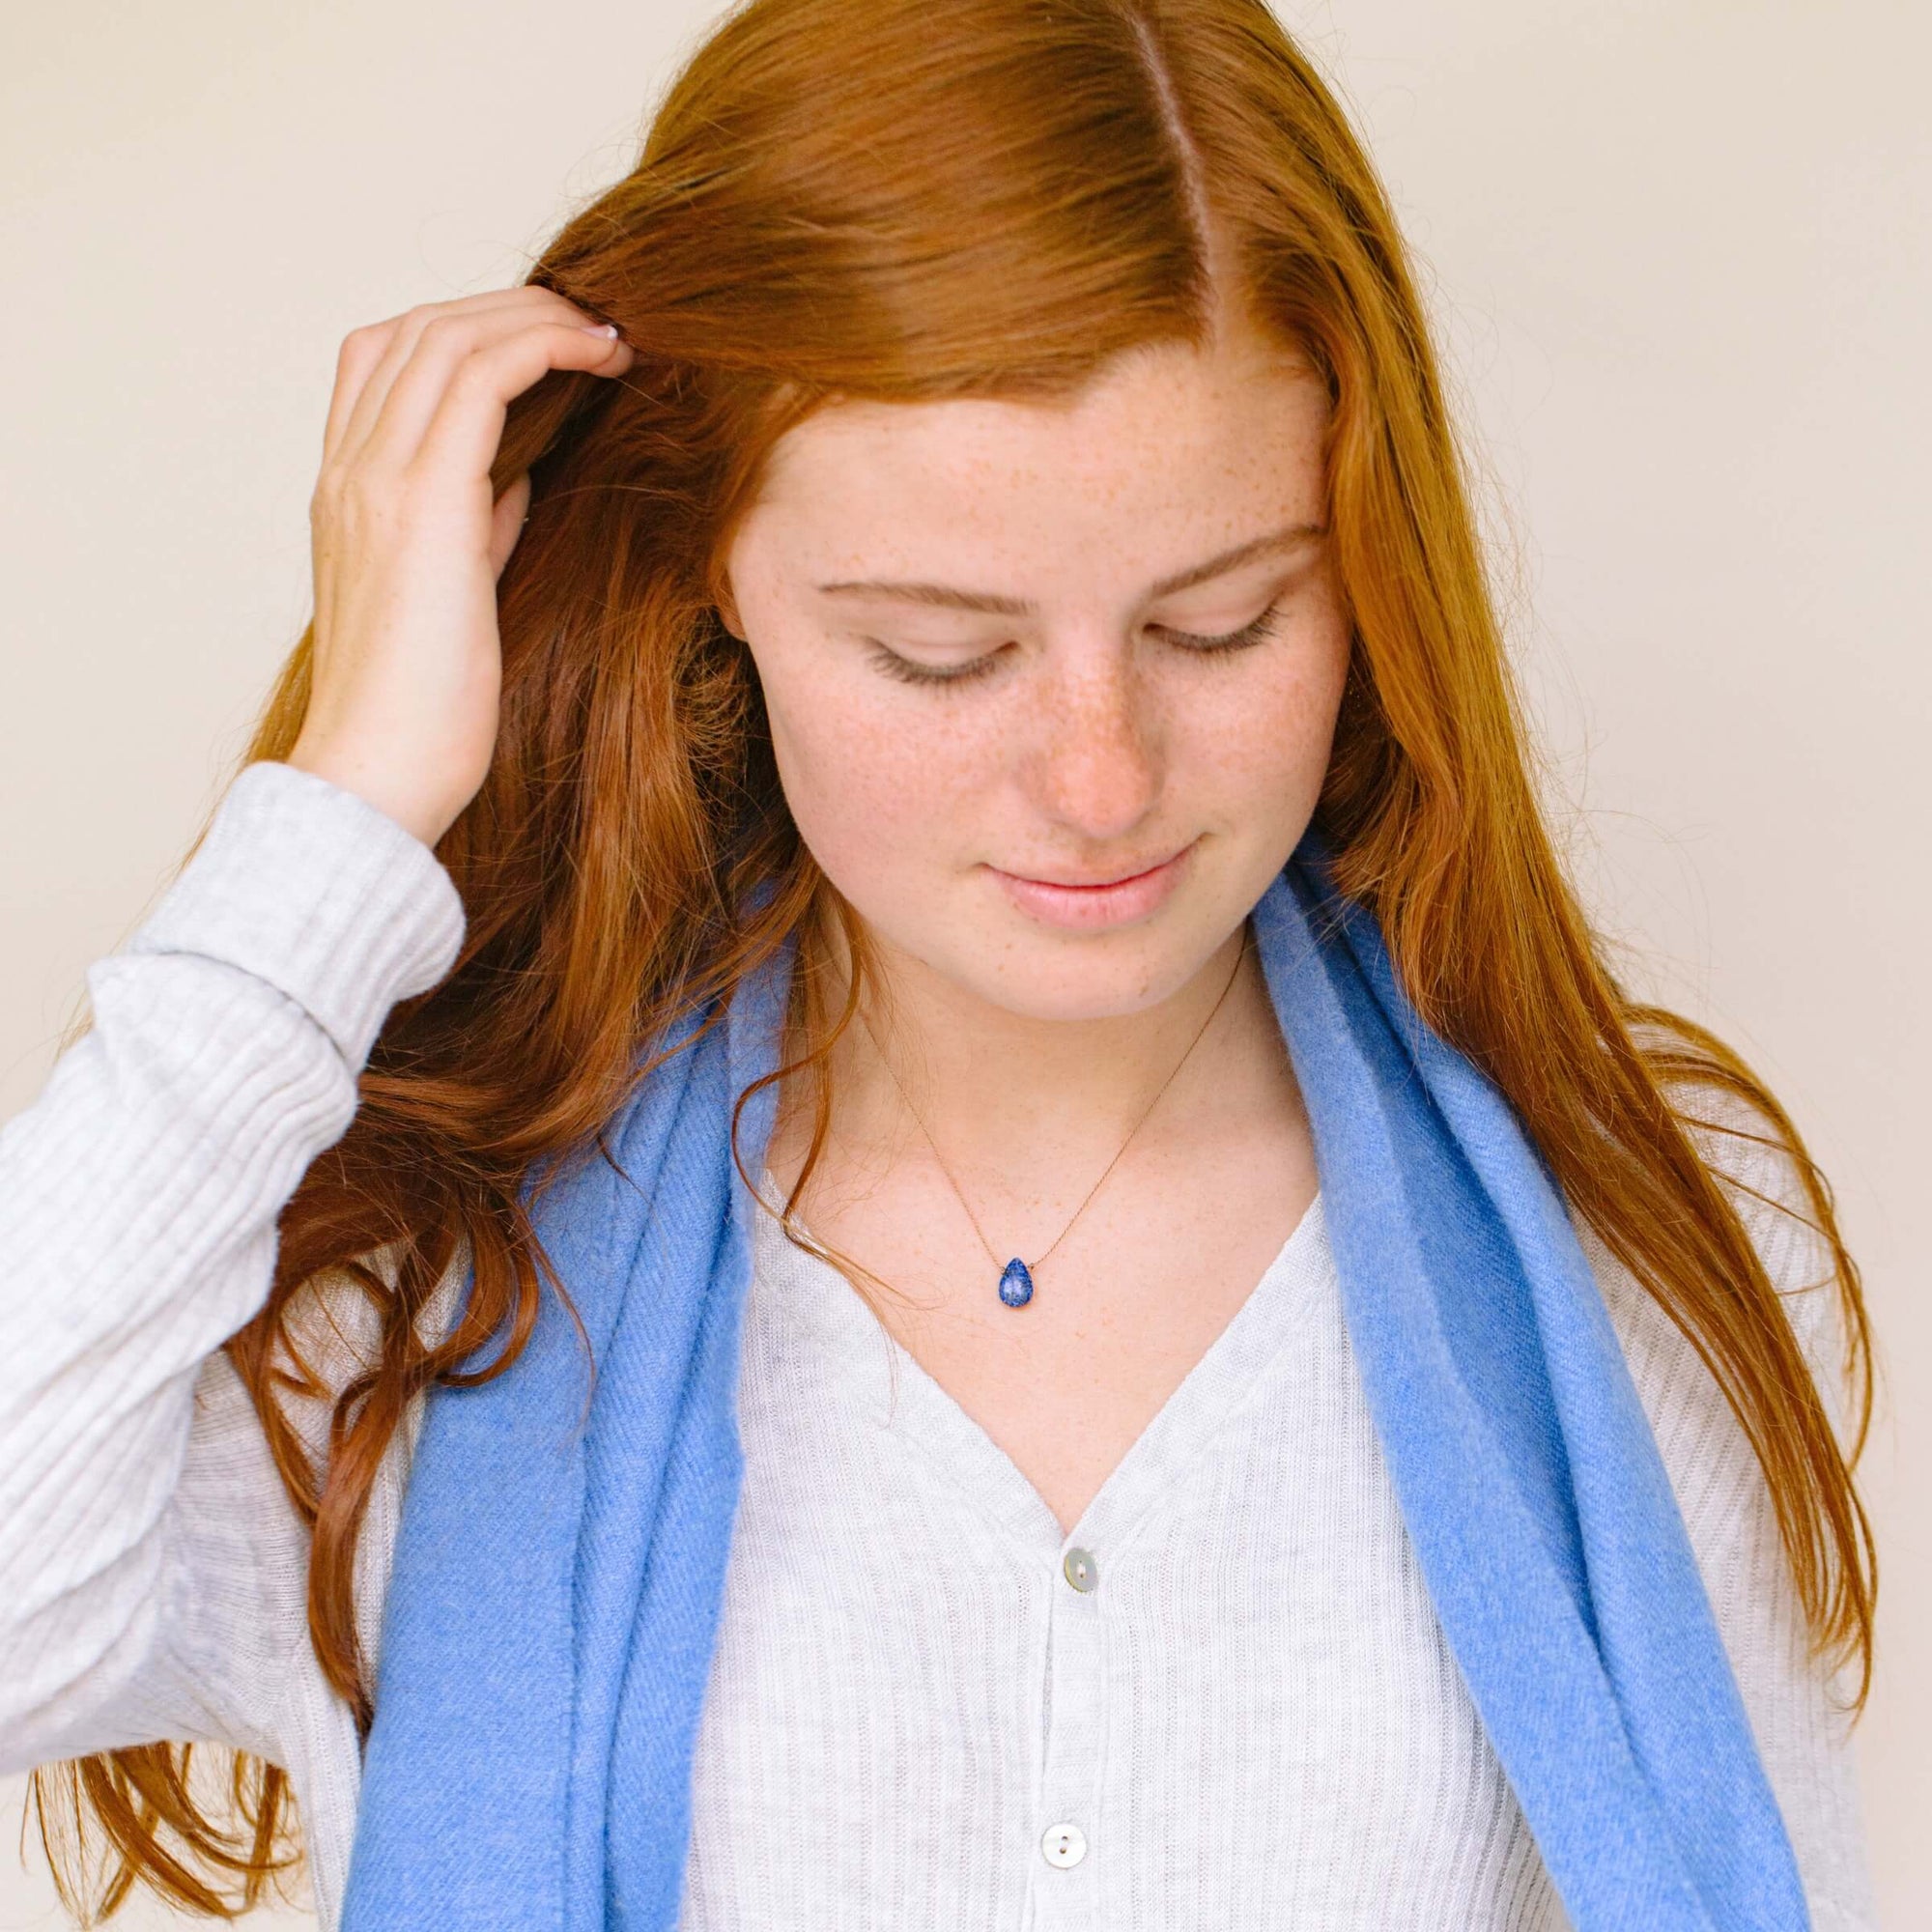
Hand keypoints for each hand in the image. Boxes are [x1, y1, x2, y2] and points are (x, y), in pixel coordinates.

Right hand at [287, 287, 634, 846]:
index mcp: (347, 490)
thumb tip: (519, 473)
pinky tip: (603, 358)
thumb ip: (474, 521)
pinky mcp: (422, 499)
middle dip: (512, 307)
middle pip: (420, 328)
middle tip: (594, 322)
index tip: (551, 347)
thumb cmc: (423, 711)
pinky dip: (546, 347)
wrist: (379, 773)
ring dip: (537, 317)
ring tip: (608, 333)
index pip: (389, 359)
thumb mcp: (453, 590)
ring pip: (448, 334)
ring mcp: (376, 477)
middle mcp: (350, 468)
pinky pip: (482, 376)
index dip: (471, 330)